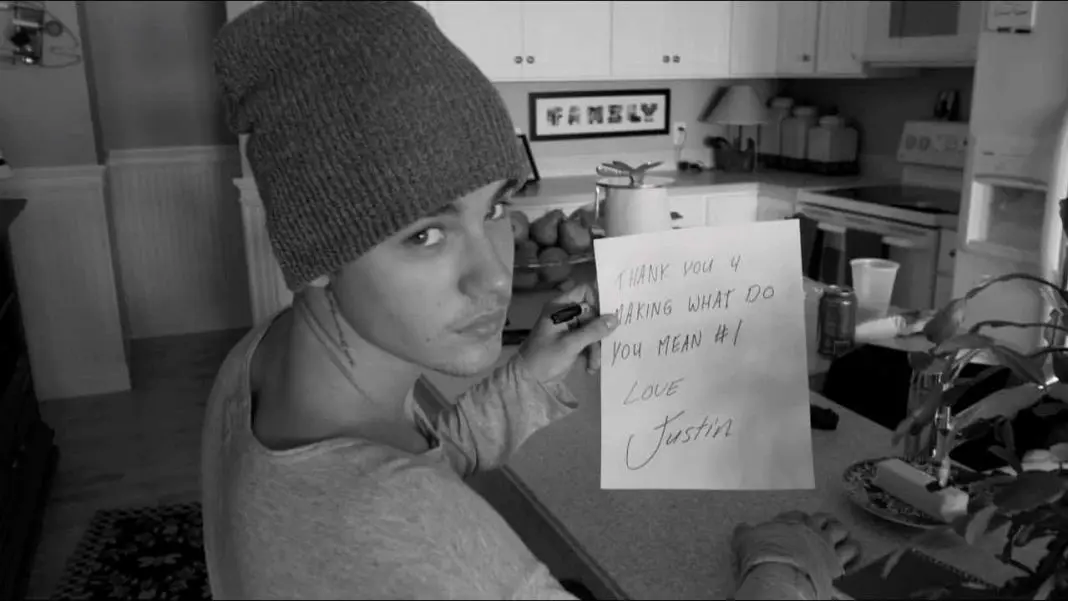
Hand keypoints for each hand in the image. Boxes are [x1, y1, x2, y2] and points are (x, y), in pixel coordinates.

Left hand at [516, 283, 618, 383]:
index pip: (584, 291)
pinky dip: (591, 352)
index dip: (598, 299)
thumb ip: (593, 330)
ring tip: (594, 364)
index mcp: (560, 307)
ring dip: (596, 347)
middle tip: (605, 346)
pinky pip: (588, 340)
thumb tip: (615, 318)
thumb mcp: (570, 344)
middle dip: (599, 332)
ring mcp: (568, 328)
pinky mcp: (571, 341)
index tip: (609, 315)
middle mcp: (565, 314)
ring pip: (592, 329)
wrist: (528, 381)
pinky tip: (590, 366)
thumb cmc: (545, 358)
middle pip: (592, 313)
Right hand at [732, 511, 860, 598]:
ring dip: (842, 533)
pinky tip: (853, 552)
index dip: (800, 518)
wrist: (780, 575)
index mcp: (789, 521)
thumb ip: (745, 532)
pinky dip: (852, 551)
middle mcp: (809, 529)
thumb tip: (742, 527)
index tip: (800, 523)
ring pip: (840, 531)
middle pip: (824, 519)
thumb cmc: (762, 557)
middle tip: (826, 526)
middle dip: (826, 522)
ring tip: (843, 536)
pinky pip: (850, 552)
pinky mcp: (835, 561)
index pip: (799, 514)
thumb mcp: (746, 540)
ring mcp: (825, 544)